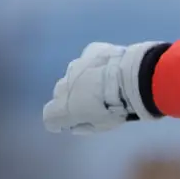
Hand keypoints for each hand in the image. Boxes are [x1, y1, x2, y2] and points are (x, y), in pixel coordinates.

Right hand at [42, 41, 166, 133]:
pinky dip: (97, 64)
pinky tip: (111, 67)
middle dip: (72, 99)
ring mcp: (76, 66)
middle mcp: (64, 85)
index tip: (65, 124)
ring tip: (104, 85)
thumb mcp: (102, 126)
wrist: (129, 78)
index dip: (57, 121)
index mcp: (64, 107)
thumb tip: (75, 127)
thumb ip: (85, 126)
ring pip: (75, 75)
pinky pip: (90, 59)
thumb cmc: (116, 108)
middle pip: (61, 93)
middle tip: (91, 103)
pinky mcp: (91, 51)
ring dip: (84, 80)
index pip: (50, 116)